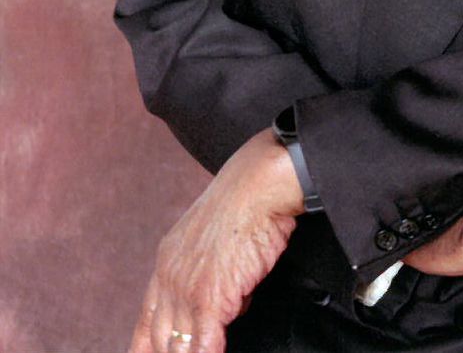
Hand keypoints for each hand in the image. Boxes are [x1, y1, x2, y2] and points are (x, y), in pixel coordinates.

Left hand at [129, 129, 303, 352]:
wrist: (258, 186)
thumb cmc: (245, 206)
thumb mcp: (213, 240)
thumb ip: (210, 275)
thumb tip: (225, 307)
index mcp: (166, 262)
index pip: (146, 321)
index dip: (145, 347)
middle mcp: (170, 278)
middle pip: (160, 340)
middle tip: (193, 352)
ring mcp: (187, 291)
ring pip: (178, 348)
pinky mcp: (211, 298)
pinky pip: (204, 346)